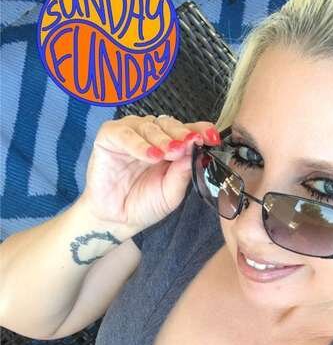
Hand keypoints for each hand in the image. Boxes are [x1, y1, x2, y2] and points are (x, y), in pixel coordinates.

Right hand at [77, 113, 220, 231]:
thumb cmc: (144, 205)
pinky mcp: (109, 138)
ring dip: (162, 139)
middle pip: (169, 124)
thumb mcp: (172, 192)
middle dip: (181, 134)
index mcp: (170, 146)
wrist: (118, 220)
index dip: (200, 130)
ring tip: (170, 153)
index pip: (187, 131)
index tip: (211, 137)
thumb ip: (183, 171)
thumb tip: (196, 150)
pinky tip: (150, 155)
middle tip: (188, 145)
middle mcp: (151, 136)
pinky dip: (138, 144)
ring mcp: (130, 134)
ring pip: (149, 126)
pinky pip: (124, 134)